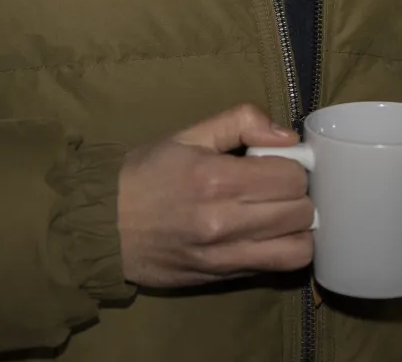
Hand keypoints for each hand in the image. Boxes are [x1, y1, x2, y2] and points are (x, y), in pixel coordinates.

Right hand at [117, 104, 313, 286]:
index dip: (293, 165)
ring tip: (281, 212)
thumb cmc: (145, 175)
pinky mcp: (222, 279)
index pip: (291, 176)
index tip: (278, 162)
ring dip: (298, 226)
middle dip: (298, 194)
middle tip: (279, 186)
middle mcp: (224, 222)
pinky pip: (277, 268)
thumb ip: (241, 122)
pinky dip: (286, 250)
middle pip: (300, 211)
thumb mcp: (188, 135)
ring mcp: (224, 256)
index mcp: (216, 179)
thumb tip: (286, 136)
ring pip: (298, 246)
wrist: (101, 229)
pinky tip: (272, 235)